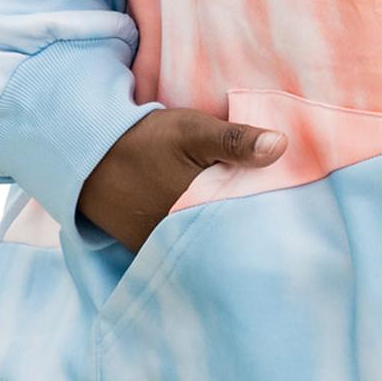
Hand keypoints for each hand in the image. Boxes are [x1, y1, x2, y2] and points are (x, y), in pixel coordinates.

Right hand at [78, 108, 288, 254]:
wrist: (89, 156)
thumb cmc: (146, 140)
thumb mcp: (192, 130)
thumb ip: (235, 140)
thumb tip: (281, 146)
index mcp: (198, 209)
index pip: (248, 219)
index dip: (272, 213)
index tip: (292, 206)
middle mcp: (180, 238)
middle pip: (228, 237)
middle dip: (251, 228)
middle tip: (278, 221)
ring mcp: (162, 248)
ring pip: (207, 245)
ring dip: (225, 236)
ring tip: (252, 226)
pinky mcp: (148, 250)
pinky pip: (183, 249)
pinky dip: (199, 240)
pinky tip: (215, 229)